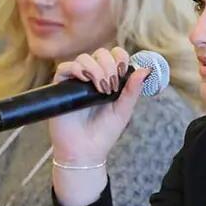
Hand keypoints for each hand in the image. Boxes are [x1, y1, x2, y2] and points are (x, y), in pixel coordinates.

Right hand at [49, 47, 149, 164]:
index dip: (120, 57)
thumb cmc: (104, 133)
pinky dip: (77, 69)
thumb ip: (132, 90)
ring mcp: (76, 81)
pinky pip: (65, 67)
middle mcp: (92, 77)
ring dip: (96, 69)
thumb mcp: (123, 110)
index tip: (123, 71)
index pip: (114, 55)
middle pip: (100, 53)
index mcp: (109, 79)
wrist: (85, 151)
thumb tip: (145, 70)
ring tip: (102, 89)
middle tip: (112, 86)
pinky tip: (86, 80)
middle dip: (109, 65)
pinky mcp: (60, 87)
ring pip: (84, 58)